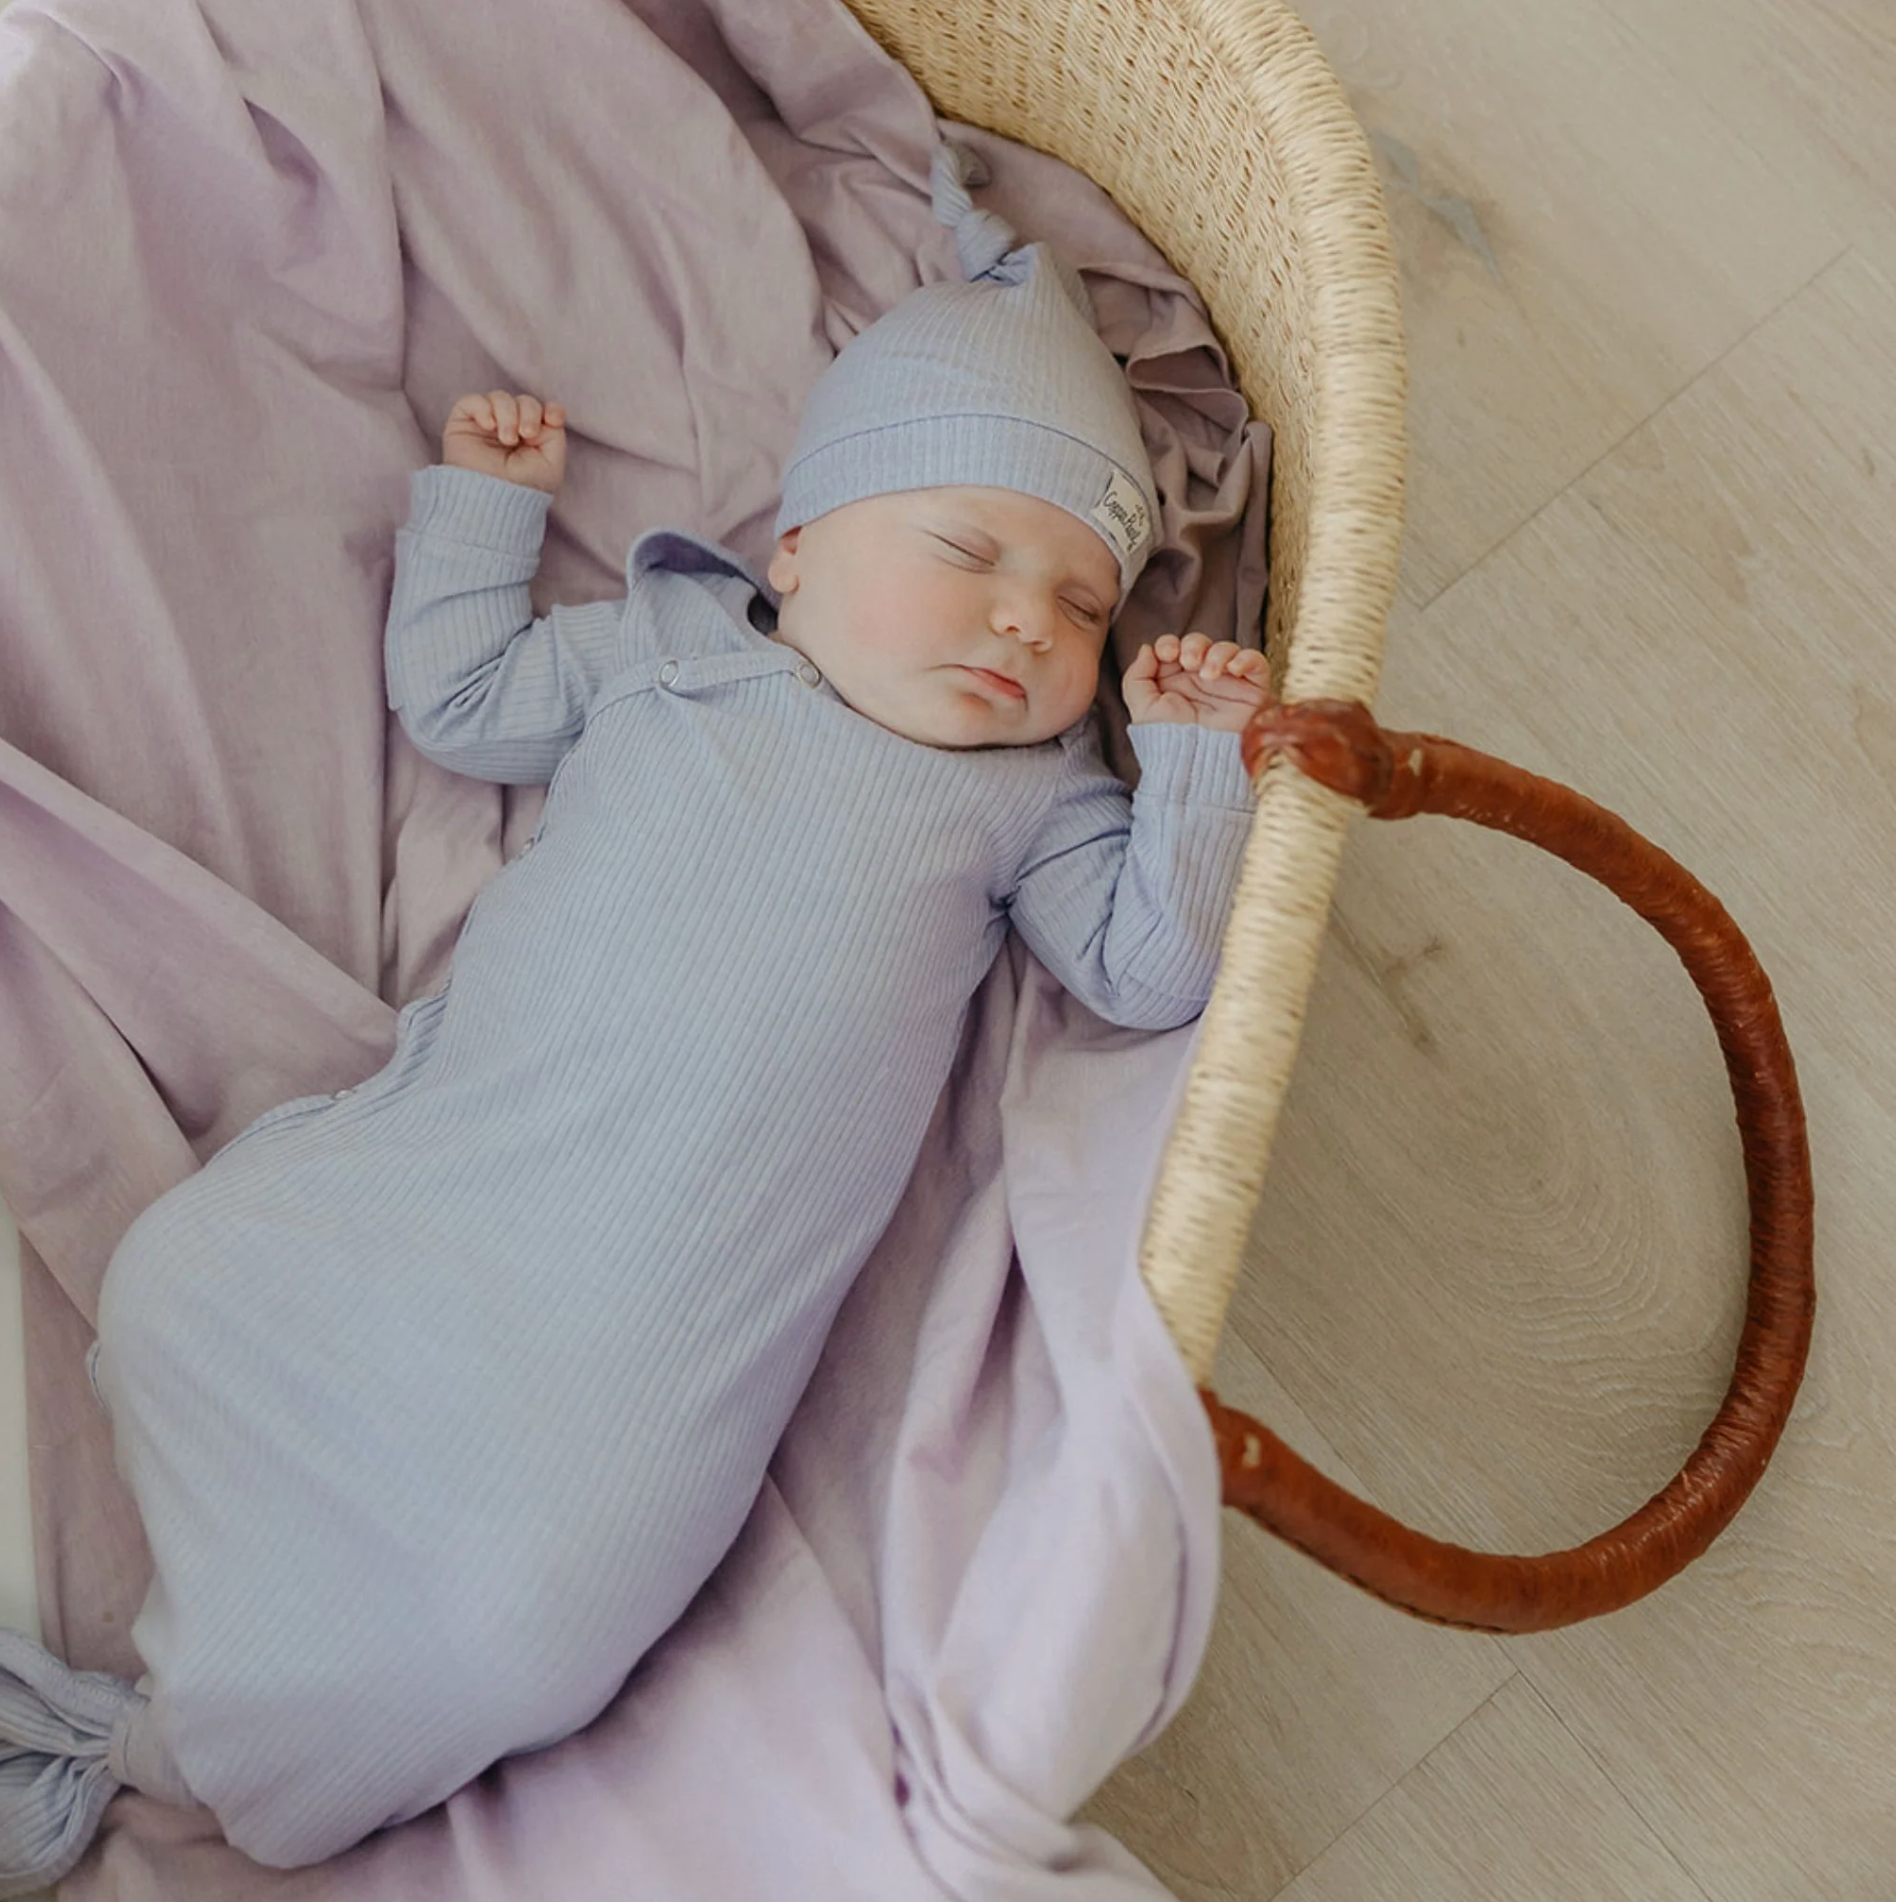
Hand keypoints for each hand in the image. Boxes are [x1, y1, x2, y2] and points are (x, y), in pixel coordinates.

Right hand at [442, 391, 567, 494]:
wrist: (491, 497)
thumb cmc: (522, 488)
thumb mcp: (551, 464)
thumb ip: (555, 434)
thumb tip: (546, 413)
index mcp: (533, 438)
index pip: (545, 411)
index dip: (551, 409)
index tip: (552, 419)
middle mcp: (511, 428)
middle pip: (524, 401)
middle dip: (529, 413)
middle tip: (525, 435)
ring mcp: (488, 424)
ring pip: (500, 397)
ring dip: (508, 414)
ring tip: (507, 439)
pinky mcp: (464, 423)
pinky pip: (474, 400)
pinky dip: (484, 408)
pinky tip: (489, 426)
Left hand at [1124, 632, 1269, 731]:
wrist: (1199, 763)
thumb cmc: (1170, 742)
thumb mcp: (1143, 709)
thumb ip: (1136, 677)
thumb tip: (1146, 649)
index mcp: (1175, 683)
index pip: (1174, 649)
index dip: (1169, 643)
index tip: (1167, 653)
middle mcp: (1201, 681)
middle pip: (1200, 643)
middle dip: (1194, 645)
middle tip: (1190, 661)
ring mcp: (1227, 684)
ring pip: (1227, 649)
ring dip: (1217, 653)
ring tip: (1209, 674)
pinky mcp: (1251, 691)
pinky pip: (1255, 662)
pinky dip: (1245, 658)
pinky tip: (1233, 669)